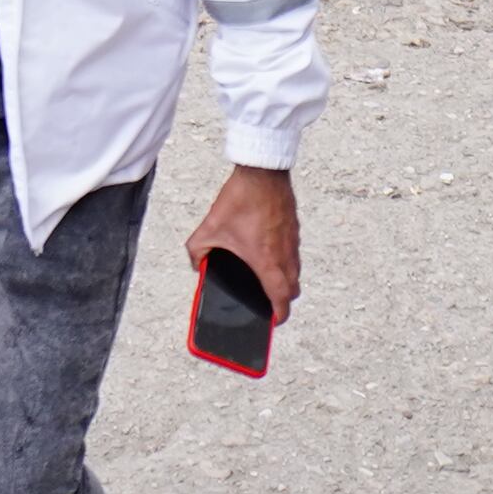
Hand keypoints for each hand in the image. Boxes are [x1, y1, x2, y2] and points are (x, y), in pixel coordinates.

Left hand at [187, 165, 304, 320]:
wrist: (262, 172)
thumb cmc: (240, 200)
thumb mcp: (210, 228)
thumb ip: (197, 251)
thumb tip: (197, 265)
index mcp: (267, 262)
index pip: (282, 299)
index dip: (279, 316)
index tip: (273, 321)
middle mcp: (285, 255)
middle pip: (293, 290)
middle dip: (282, 300)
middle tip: (268, 301)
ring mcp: (292, 242)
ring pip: (295, 272)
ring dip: (285, 280)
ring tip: (266, 278)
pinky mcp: (294, 229)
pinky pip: (293, 253)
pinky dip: (285, 260)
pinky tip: (267, 252)